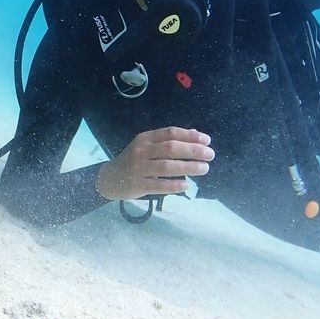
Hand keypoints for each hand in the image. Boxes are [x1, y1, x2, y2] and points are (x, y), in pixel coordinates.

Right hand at [95, 127, 214, 200]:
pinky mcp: (137, 185)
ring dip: (188, 167)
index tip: (207, 141)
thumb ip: (169, 140)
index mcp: (145, 138)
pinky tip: (186, 185)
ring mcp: (138, 168)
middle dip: (193, 150)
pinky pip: (159, 185)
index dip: (190, 136)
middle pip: (171, 148)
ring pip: (167, 166)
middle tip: (210, 155)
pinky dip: (174, 185)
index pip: (170, 133)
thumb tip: (196, 134)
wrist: (109, 178)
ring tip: (204, 168)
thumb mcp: (147, 146)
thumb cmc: (133, 161)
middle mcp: (141, 151)